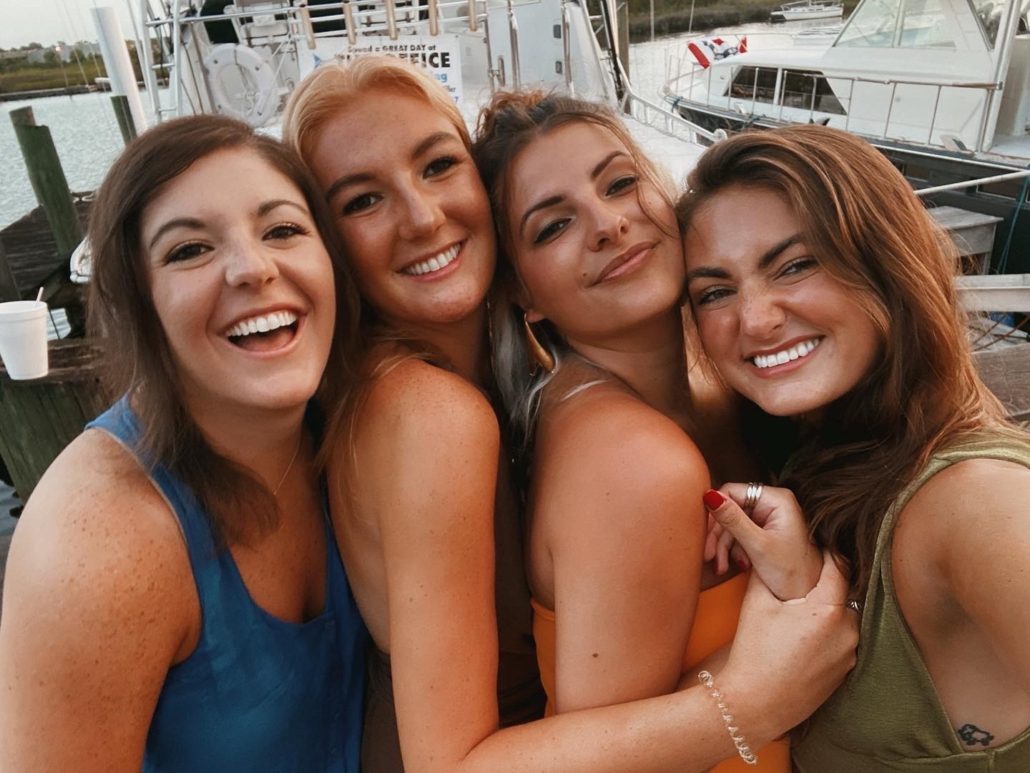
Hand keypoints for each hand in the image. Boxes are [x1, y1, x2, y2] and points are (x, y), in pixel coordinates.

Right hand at [703, 484, 821, 599]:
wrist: (805, 596)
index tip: (705, 532)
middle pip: (731, 509)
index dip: (716, 511)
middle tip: (710, 554)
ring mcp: (769, 517)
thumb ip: (733, 520)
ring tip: (721, 566)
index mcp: (777, 499)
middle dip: (719, 535)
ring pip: (732, 523)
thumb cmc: (792, 572)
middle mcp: (773, 503)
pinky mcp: (764, 530)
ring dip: (724, 546)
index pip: (733, 491)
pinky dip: (732, 550)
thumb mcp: (758, 545)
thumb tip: (710, 496)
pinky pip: (739, 533)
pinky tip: (734, 564)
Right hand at [718, 553, 858, 742]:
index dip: (827, 554)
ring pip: (844, 621)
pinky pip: (842, 644)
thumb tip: (771, 554)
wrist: (754, 704)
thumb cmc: (754, 652)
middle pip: (843, 596)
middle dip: (826, 588)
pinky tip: (803, 640)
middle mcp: (847, 631)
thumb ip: (769, 573)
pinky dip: (828, 636)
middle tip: (804, 584)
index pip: (839, 569)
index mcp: (827, 610)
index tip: (818, 548)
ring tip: (801, 615)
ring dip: (828, 614)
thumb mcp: (756, 604)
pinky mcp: (845, 674)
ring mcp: (848, 655)